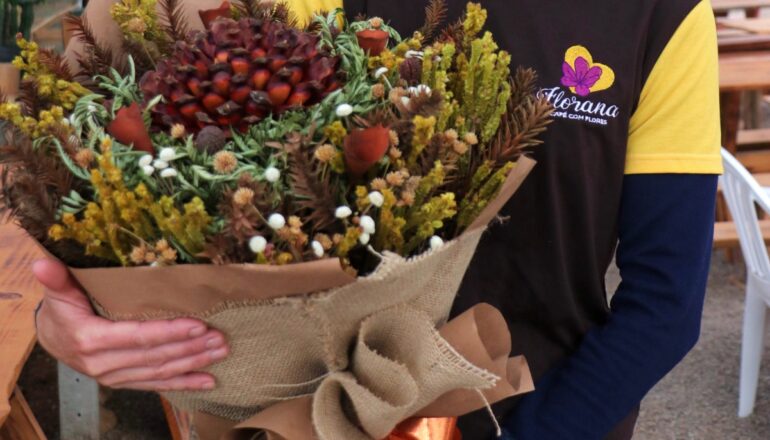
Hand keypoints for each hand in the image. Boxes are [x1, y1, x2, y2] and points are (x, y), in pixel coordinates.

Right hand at [32, 259, 229, 390]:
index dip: (168, 332)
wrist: (53, 338)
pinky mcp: (127, 382)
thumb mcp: (59, 292)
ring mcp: (116, 376)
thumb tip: (43, 263)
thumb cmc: (62, 310)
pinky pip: (158, 385)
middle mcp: (104, 364)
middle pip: (155, 356)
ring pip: (161, 372)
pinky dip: (185, 384)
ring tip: (221, 351)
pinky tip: (209, 381)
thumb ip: (57, 279)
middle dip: (191, 347)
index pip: (137, 336)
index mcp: (91, 340)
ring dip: (194, 362)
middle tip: (220, 337)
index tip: (198, 324)